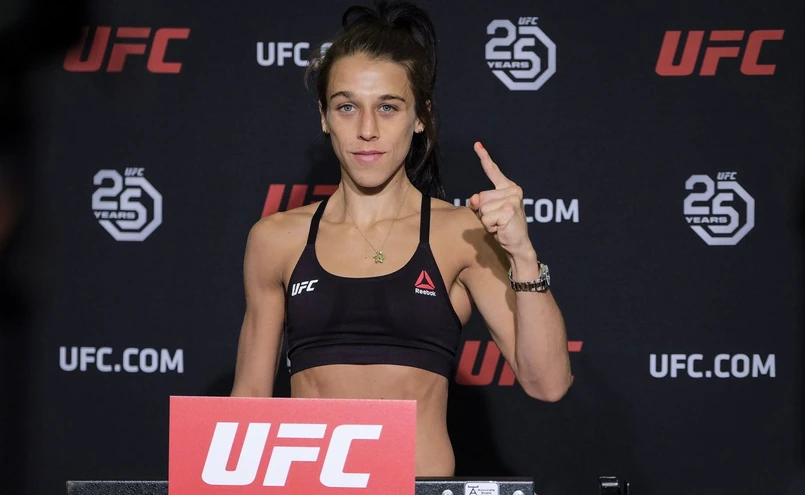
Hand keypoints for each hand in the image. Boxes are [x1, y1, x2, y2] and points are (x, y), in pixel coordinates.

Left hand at [468, 142, 531, 257]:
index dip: (484, 157)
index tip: (477, 144)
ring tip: (499, 225)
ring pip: (482, 208)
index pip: (493, 171)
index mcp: (508, 188)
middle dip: (483, 213)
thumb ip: (479, 203)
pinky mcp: (509, 210)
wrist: (518, 244)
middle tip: (497, 220)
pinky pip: (486, 218)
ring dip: (487, 221)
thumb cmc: (503, 228)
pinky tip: (501, 229)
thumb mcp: (488, 213)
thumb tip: (474, 199)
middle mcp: (512, 190)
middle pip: (480, 197)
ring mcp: (512, 199)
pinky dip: (490, 227)